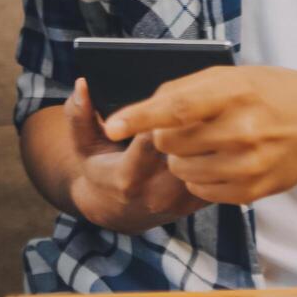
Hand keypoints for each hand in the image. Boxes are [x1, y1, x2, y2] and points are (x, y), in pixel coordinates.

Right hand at [65, 79, 208, 234]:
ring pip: (207, 161)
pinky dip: (216, 154)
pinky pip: (216, 174)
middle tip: (201, 100)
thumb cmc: (101, 169)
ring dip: (210, 137)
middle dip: (194, 123)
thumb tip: (81, 85)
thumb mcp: (83, 144)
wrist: (116, 211)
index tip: (172, 97)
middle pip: (188, 149)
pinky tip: (214, 135)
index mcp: (128, 177)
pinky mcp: (197, 205)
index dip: (166, 115)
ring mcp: (180, 202)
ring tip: (211, 114)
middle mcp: (157, 193)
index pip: (155, 140)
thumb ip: (79, 114)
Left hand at [104, 66, 296, 205]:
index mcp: (234, 92)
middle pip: (170, 142)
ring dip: (181, 158)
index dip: (139, 117)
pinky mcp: (250, 191)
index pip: (176, 107)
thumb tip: (144, 110)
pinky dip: (199, 176)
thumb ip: (187, 90)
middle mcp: (242, 131)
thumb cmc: (271, 93)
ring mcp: (247, 165)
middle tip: (187, 127)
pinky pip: (199, 189)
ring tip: (208, 143)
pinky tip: (220, 161)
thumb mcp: (233, 76)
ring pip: (180, 169)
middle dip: (166, 135)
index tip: (112, 126)